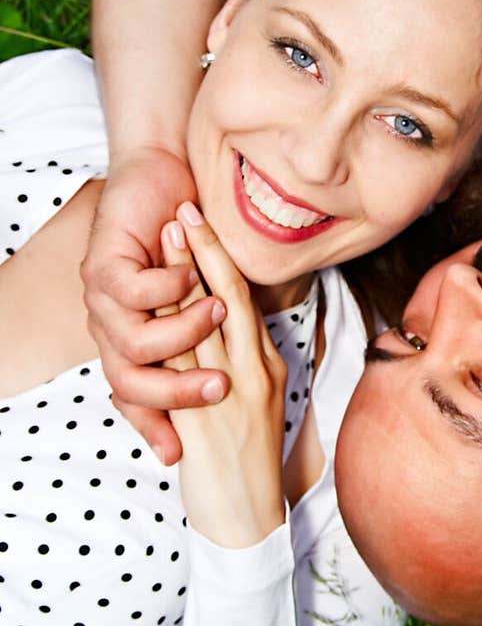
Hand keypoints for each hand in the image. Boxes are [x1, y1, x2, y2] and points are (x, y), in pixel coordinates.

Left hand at [80, 146, 229, 464]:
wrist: (155, 170)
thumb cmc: (186, 235)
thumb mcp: (196, 294)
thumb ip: (206, 333)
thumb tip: (235, 371)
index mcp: (129, 340)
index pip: (137, 397)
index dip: (155, 428)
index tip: (181, 454)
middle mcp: (108, 328)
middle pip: (132, 383)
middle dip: (177, 395)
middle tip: (219, 393)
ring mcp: (101, 301)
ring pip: (135, 344)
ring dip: (182, 333)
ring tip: (217, 317)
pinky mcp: (103, 267)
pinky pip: (136, 293)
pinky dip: (168, 287)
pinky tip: (191, 276)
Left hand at [160, 203, 287, 547]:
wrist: (249, 520)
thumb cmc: (251, 466)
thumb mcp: (260, 403)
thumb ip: (246, 365)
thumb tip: (233, 329)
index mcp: (266, 368)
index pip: (247, 303)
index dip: (225, 261)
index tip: (207, 223)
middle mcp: (249, 374)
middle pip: (228, 298)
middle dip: (205, 252)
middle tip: (187, 207)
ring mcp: (228, 394)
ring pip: (204, 319)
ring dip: (184, 273)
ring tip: (171, 231)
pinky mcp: (201, 418)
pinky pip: (183, 360)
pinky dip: (172, 323)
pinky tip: (159, 293)